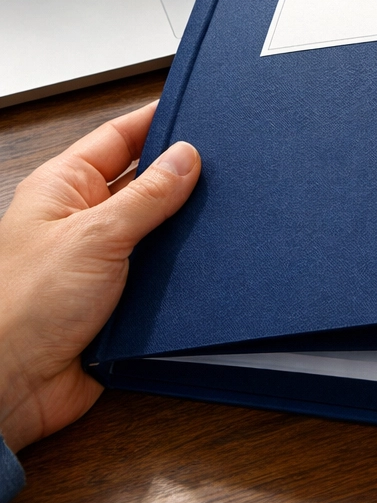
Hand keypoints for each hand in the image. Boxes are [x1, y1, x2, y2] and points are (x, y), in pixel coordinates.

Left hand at [0, 102, 200, 452]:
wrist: (10, 391)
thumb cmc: (21, 308)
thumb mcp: (94, 236)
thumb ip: (148, 195)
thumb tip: (186, 155)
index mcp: (65, 188)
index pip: (120, 137)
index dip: (158, 120)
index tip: (200, 111)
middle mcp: (84, 218)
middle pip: (145, 180)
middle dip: (183, 176)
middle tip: (228, 164)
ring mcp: (104, 258)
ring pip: (160, 227)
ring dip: (186, 226)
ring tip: (227, 210)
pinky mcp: (123, 297)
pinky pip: (166, 270)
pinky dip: (188, 266)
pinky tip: (215, 258)